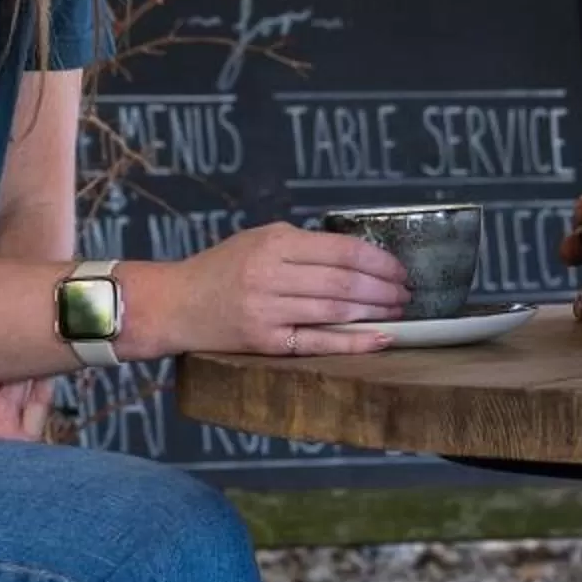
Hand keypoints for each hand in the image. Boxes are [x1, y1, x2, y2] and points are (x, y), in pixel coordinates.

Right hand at [162, 220, 412, 357]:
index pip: (343, 251)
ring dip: (375, 312)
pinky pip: (318, 342)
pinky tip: (380, 338)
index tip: (400, 268)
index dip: (379, 261)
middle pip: (344, 282)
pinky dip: (354, 341)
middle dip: (384, 288)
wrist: (175, 303)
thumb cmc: (221, 268)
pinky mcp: (264, 342)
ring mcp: (268, 311)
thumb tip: (358, 256)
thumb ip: (303, 245)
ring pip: (335, 311)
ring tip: (398, 311)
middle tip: (406, 292)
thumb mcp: (259, 239)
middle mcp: (272, 275)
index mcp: (276, 243)